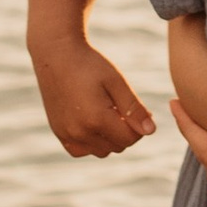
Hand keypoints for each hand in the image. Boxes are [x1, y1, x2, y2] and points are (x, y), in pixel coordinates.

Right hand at [32, 39, 155, 158]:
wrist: (56, 55)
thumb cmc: (90, 65)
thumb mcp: (116, 82)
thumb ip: (134, 109)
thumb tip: (150, 131)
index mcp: (97, 119)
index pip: (130, 138)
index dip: (138, 126)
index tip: (134, 109)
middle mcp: (80, 132)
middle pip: (117, 146)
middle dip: (125, 131)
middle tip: (120, 107)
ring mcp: (67, 134)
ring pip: (101, 151)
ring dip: (109, 138)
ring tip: (107, 113)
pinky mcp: (58, 133)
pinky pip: (82, 150)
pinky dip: (91, 142)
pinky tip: (92, 122)